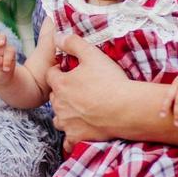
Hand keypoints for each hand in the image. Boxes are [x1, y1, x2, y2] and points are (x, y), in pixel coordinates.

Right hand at [0, 31, 17, 85]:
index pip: (9, 50)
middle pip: (1, 37)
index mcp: (9, 51)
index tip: (6, 69)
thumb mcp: (3, 72)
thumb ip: (0, 64)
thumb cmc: (3, 74)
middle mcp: (0, 46)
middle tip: (0, 44)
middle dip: (1, 39)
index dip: (8, 58)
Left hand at [46, 33, 127, 148]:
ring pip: (59, 118)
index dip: (59, 71)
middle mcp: (59, 105)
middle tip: (77, 89)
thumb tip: (58, 35)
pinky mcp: (77, 137)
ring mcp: (67, 123)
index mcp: (61, 84)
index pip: (51, 75)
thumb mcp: (93, 55)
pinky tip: (79, 133)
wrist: (127, 109)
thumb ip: (73, 43)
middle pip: (54, 97)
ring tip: (78, 110)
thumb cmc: (110, 81)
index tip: (68, 70)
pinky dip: (71, 137)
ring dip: (65, 114)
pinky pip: (68, 141)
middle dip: (62, 92)